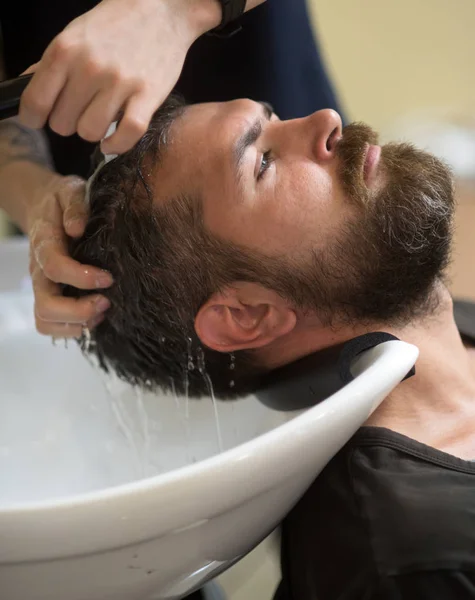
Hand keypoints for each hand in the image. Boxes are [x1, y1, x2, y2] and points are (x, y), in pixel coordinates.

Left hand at [18, 0, 220, 154]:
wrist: (162, 11)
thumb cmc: (116, 25)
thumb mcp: (75, 35)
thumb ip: (51, 64)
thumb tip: (27, 90)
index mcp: (65, 50)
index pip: (35, 102)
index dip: (33, 118)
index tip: (39, 121)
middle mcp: (89, 67)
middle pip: (62, 123)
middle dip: (69, 121)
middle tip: (81, 110)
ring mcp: (120, 83)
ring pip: (91, 133)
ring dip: (93, 131)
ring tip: (101, 117)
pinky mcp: (148, 96)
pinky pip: (126, 135)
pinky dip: (116, 145)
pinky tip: (112, 142)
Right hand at [27, 173, 112, 337]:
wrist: (44, 206)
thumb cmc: (62, 201)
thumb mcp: (71, 190)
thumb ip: (76, 206)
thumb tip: (77, 227)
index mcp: (44, 243)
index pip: (55, 267)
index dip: (82, 277)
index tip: (108, 278)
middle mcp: (39, 271)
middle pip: (46, 305)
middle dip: (79, 311)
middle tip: (107, 302)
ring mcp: (42, 286)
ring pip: (45, 320)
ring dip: (76, 323)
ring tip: (102, 311)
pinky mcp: (49, 296)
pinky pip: (50, 324)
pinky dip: (72, 328)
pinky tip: (95, 315)